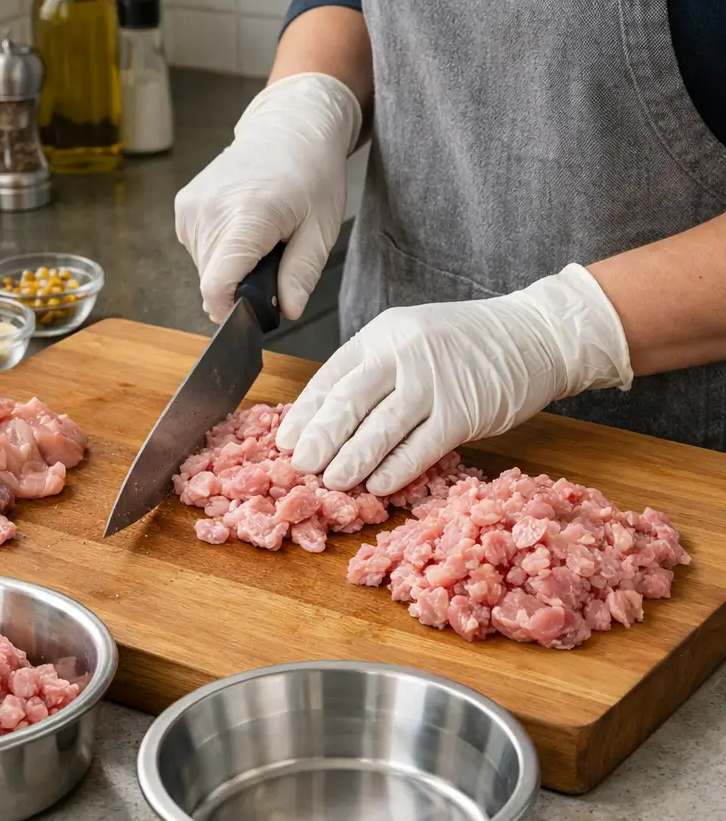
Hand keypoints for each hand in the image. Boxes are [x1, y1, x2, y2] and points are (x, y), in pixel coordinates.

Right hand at [174, 73, 361, 322]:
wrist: (289, 127)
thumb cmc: (310, 173)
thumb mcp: (321, 228)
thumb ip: (302, 273)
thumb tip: (288, 311)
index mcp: (246, 215)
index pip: (215, 284)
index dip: (230, 309)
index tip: (249, 313)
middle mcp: (209, 211)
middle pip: (212, 281)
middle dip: (241, 287)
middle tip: (273, 261)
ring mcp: (190, 208)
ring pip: (204, 268)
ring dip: (231, 268)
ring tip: (259, 238)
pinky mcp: (183, 206)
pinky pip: (198, 249)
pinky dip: (220, 251)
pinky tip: (241, 228)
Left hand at [276, 265, 633, 494]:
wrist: (536, 334)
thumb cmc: (466, 343)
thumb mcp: (409, 339)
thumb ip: (374, 372)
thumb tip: (328, 421)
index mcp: (381, 335)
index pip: (331, 376)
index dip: (306, 413)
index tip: (285, 441)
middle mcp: (403, 354)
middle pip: (349, 402)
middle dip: (320, 438)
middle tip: (299, 466)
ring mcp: (434, 382)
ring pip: (381, 428)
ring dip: (352, 459)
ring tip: (332, 481)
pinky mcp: (463, 411)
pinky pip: (420, 447)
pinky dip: (396, 469)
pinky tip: (377, 486)